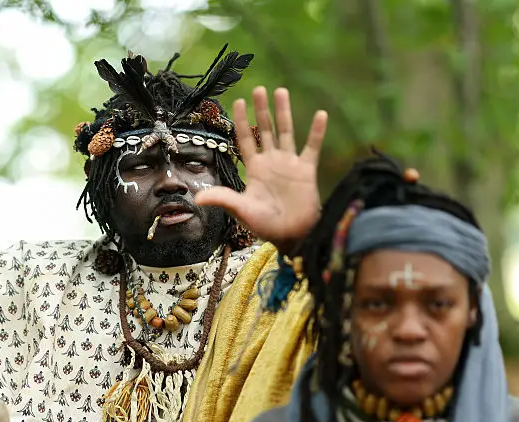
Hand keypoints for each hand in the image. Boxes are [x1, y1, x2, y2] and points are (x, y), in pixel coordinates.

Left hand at [195, 87, 327, 251]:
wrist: (292, 236)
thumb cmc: (266, 226)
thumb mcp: (242, 211)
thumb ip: (223, 198)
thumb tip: (198, 197)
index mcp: (254, 169)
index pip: (245, 140)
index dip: (241, 121)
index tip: (237, 101)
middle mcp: (271, 162)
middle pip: (265, 130)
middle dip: (261, 110)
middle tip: (258, 88)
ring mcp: (290, 164)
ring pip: (286, 132)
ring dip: (284, 112)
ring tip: (280, 91)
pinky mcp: (307, 170)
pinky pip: (313, 147)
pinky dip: (317, 132)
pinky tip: (321, 115)